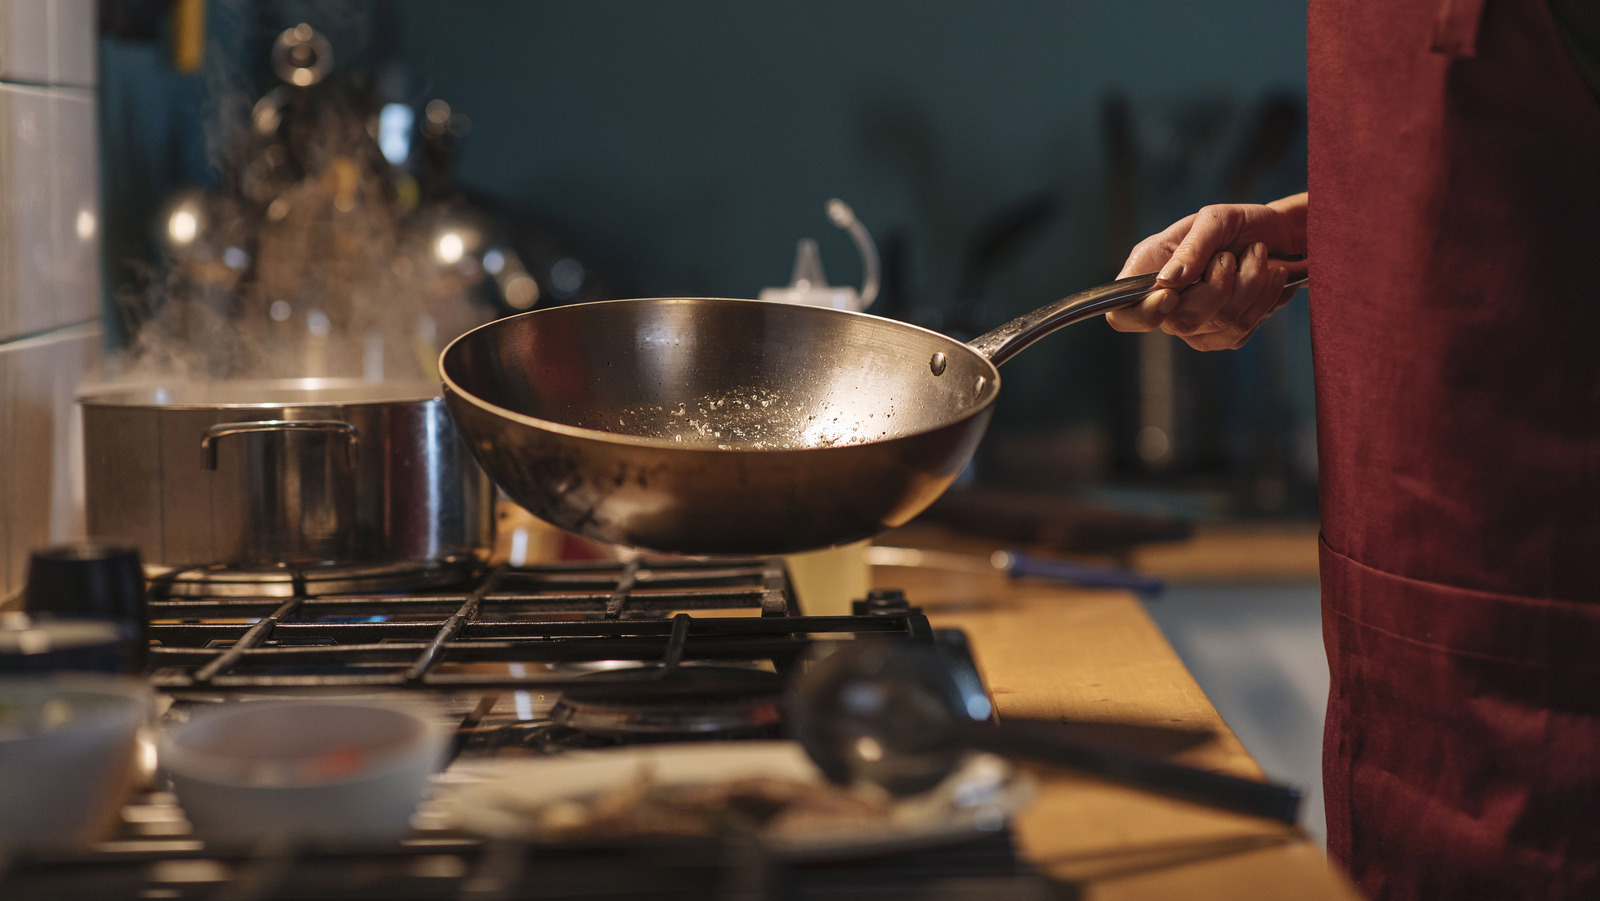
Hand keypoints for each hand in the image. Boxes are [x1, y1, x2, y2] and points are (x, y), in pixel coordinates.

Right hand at [1107, 194, 1307, 350]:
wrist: (1276, 235)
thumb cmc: (1236, 223)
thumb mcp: (1212, 221)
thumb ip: (1190, 249)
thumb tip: (1166, 282)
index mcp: (1146, 273)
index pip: (1122, 315)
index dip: (1143, 313)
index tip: (1171, 296)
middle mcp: (1166, 305)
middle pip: (1179, 323)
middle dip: (1216, 288)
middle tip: (1229, 256)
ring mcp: (1196, 324)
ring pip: (1220, 325)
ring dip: (1249, 284)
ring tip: (1257, 255)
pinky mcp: (1225, 335)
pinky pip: (1243, 329)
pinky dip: (1264, 297)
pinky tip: (1270, 274)